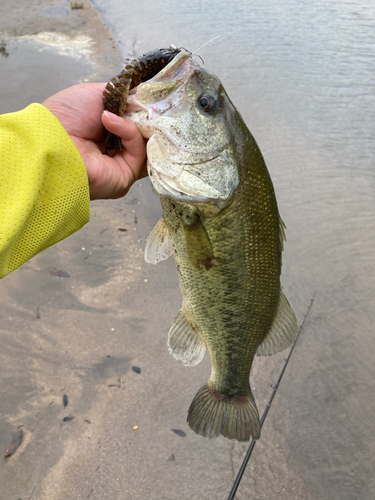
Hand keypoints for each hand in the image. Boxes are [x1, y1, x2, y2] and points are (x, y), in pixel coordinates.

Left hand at [42, 83, 146, 199]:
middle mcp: (116, 151)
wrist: (50, 140)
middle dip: (147, 118)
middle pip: (147, 136)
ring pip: (148, 145)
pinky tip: (109, 121)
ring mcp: (122, 165)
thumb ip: (122, 96)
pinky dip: (129, 132)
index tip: (150, 96)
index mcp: (108, 134)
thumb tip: (144, 97)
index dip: (145, 110)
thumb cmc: (65, 117)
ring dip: (139, 123)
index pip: (138, 123)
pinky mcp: (126, 176)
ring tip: (121, 110)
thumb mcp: (96, 94)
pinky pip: (139, 152)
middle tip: (144, 102)